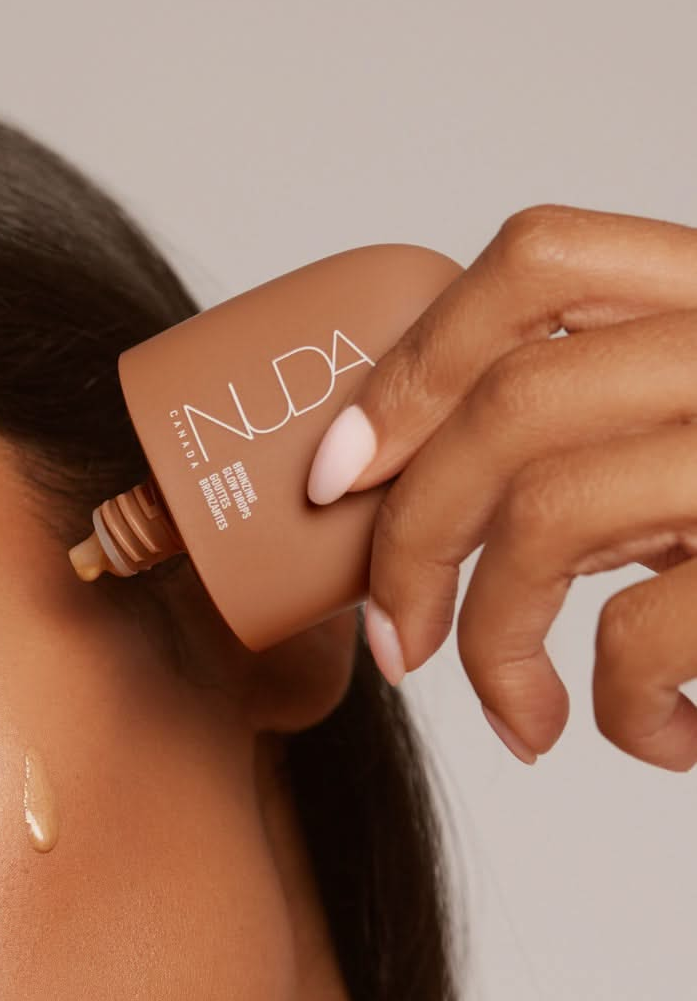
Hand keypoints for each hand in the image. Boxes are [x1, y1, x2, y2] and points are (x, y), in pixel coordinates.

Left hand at [305, 204, 696, 770]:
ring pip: (550, 512)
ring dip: (495, 643)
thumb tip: (428, 488)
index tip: (341, 468)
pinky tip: (659, 737)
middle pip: (513, 401)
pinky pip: (644, 633)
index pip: (540, 263)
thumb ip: (620, 426)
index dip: (413, 361)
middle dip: (411, 537)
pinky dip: (618, 712)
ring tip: (521, 716)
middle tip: (398, 643)